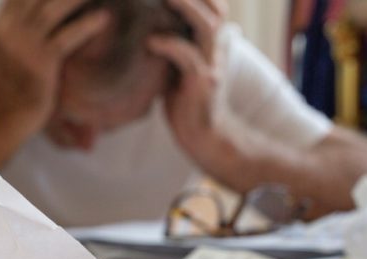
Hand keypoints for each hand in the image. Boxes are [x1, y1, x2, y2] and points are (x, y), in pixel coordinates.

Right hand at [0, 0, 108, 141]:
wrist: (3, 116)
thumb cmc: (12, 84)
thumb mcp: (9, 48)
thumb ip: (22, 26)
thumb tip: (43, 10)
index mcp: (3, 22)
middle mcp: (11, 28)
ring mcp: (25, 44)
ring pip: (54, 8)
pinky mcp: (41, 61)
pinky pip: (67, 36)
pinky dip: (88, 25)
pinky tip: (105, 18)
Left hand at [147, 0, 228, 166]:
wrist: (202, 136)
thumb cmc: (187, 102)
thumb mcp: (180, 68)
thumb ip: (174, 45)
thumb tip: (151, 28)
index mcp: (211, 43)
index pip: (212, 7)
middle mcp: (216, 49)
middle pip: (214, 9)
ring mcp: (212, 65)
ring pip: (206, 26)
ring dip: (186, 7)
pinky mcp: (202, 83)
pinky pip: (188, 57)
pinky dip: (169, 44)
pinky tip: (150, 41)